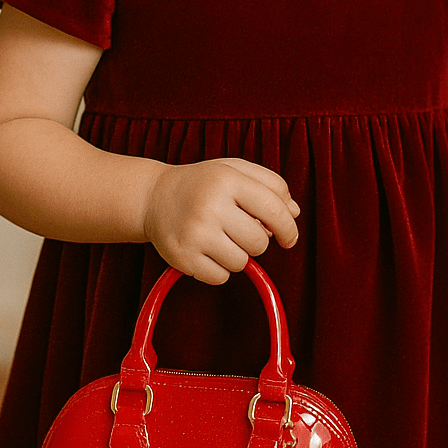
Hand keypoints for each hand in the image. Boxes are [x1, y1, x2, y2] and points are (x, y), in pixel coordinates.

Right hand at [142, 157, 299, 284]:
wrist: (154, 197)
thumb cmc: (203, 184)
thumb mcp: (235, 170)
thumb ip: (270, 185)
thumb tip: (294, 213)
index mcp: (227, 179)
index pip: (274, 210)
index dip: (288, 228)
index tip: (288, 238)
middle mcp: (209, 205)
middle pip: (260, 242)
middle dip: (257, 240)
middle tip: (239, 230)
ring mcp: (194, 233)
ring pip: (242, 262)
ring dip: (237, 254)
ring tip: (220, 238)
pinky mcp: (182, 257)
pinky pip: (221, 277)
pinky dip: (218, 269)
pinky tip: (206, 250)